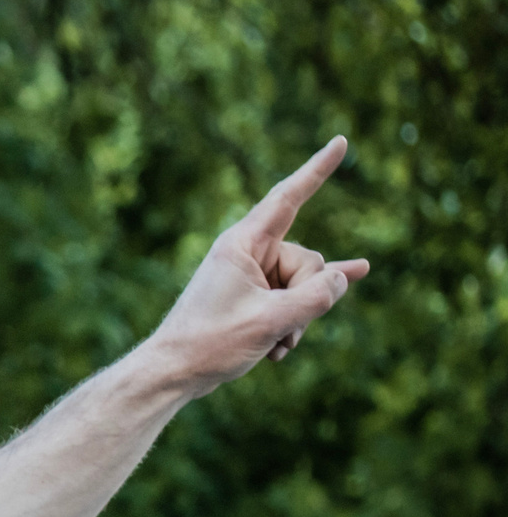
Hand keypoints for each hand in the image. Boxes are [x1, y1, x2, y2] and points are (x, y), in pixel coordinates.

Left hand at [142, 137, 369, 396]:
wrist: (171, 375)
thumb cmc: (211, 344)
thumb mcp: (273, 321)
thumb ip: (317, 296)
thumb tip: (344, 276)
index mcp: (242, 245)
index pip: (288, 198)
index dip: (317, 170)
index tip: (341, 142)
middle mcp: (247, 254)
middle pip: (307, 261)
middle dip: (307, 296)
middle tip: (279, 326)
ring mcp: (249, 278)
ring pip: (302, 287)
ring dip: (298, 319)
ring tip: (273, 343)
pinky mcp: (251, 299)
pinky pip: (289, 303)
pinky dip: (288, 326)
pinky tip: (281, 349)